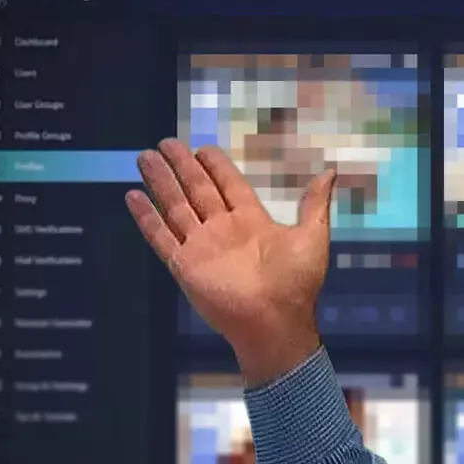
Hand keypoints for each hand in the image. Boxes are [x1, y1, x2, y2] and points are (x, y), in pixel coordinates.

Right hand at [126, 139, 335, 383]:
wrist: (275, 321)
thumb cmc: (296, 282)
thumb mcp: (312, 236)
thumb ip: (315, 204)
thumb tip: (330, 172)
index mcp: (252, 221)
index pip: (229, 185)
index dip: (215, 166)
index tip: (202, 147)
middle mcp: (223, 230)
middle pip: (197, 190)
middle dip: (181, 166)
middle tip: (165, 142)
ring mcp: (201, 246)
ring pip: (175, 206)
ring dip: (160, 182)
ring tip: (145, 157)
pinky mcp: (184, 264)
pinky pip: (161, 236)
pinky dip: (147, 217)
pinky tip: (133, 196)